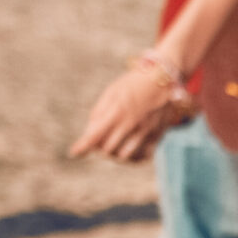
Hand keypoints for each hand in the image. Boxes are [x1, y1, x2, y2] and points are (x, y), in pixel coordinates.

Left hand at [69, 64, 185, 163]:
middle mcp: (131, 124)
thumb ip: (100, 112)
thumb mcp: (112, 92)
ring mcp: (146, 132)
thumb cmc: (134, 84)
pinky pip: (141, 156)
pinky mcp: (157, 136)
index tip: (74, 153)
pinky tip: (128, 150)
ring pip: (124, 156)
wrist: (164, 79)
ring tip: (113, 144)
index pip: (96, 135)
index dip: (83, 146)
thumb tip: (91, 132)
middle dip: (100, 148)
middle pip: (108, 149)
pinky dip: (131, 158)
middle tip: (100, 140)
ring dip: (115, 154)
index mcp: (117, 111)